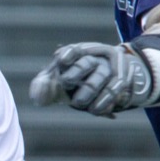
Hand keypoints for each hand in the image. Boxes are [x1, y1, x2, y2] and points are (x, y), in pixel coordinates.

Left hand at [29, 41, 146, 116]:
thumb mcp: (57, 85)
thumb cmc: (74, 85)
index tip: (61, 59)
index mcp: (78, 54)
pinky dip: (105, 101)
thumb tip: (38, 92)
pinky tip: (96, 110)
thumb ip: (44, 88)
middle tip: (65, 82)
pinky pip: (115, 90)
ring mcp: (110, 69)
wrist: (105, 91)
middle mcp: (95, 58)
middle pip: (87, 62)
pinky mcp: (121, 82)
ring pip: (102, 77)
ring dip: (90, 91)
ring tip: (79, 103)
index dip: (69, 53)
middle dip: (76, 72)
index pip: (74, 50)